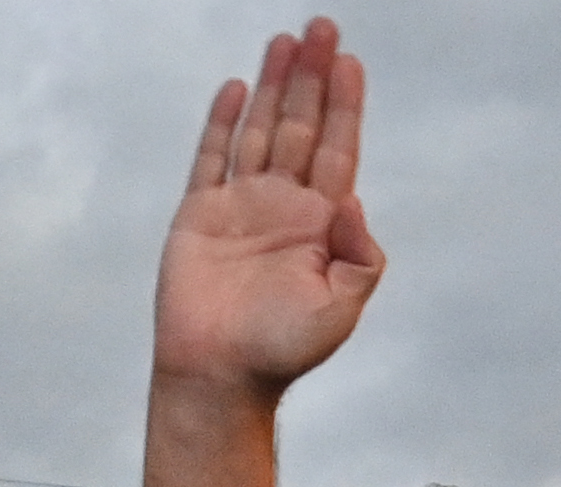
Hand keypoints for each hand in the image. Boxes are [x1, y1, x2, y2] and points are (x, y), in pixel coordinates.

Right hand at [154, 19, 383, 395]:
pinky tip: (237, 88)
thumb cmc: (281, 351)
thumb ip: (361, 256)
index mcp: (319, 225)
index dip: (344, 106)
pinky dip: (223, 123)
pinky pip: (212, 158)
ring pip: (260, 132)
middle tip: (322, 27)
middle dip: (312, 78)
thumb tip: (353, 200)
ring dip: (273, 86)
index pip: (336, 150)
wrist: (219, 377)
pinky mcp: (199, 216)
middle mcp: (282, 207)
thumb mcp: (342, 308)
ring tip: (285, 41)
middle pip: (301, 127)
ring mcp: (240, 208)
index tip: (350, 62)